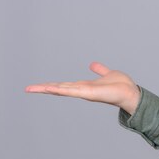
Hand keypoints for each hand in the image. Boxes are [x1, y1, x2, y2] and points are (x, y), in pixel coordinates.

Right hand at [25, 62, 140, 114]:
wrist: (130, 93)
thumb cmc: (121, 86)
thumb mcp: (107, 74)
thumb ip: (99, 70)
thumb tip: (92, 64)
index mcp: (84, 86)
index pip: (64, 85)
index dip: (51, 85)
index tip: (39, 85)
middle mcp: (82, 90)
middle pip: (59, 88)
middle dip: (43, 88)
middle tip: (28, 88)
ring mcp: (84, 93)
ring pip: (62, 89)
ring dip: (47, 89)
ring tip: (33, 88)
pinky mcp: (88, 94)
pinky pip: (72, 91)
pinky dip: (60, 90)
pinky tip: (50, 89)